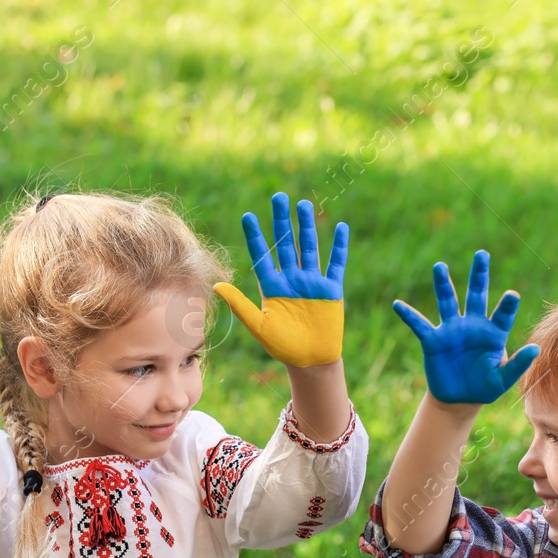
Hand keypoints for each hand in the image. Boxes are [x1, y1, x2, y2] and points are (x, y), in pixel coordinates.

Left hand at [213, 192, 347, 367]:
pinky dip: (339, 247)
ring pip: (309, 248)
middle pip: (286, 244)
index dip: (255, 236)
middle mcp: (291, 279)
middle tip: (279, 196)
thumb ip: (239, 304)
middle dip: (282, 221)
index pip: (262, 255)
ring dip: (307, 227)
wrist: (310, 361)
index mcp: (271, 286)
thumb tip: (216, 285)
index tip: (248, 216)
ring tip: (304, 205)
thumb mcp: (258, 326)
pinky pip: (336, 264)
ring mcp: (312, 283)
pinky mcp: (331, 290)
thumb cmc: (282, 346)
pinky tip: (342, 228)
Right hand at [393, 250, 537, 404]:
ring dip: (443, 284)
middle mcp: (472, 325)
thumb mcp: (502, 379)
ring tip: (440, 266)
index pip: (502, 315)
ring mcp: (451, 330)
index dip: (507, 305)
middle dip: (479, 275)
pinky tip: (398, 305)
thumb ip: (516, 365)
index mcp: (493, 333)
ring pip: (448, 302)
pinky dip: (409, 315)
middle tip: (482, 254)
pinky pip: (420, 325)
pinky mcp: (433, 341)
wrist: (459, 398)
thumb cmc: (484, 387)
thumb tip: (535, 350)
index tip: (513, 294)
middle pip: (476, 295)